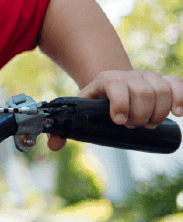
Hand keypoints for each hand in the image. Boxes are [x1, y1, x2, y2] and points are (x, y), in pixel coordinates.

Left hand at [48, 69, 182, 150]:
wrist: (111, 84)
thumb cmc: (95, 103)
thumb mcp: (79, 110)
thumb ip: (63, 129)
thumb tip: (53, 145)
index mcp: (104, 80)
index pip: (115, 85)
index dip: (119, 103)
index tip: (119, 122)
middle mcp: (128, 76)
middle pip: (142, 91)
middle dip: (140, 114)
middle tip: (133, 126)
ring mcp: (147, 77)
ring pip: (161, 89)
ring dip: (158, 112)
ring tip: (148, 124)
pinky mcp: (163, 82)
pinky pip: (177, 84)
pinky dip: (181, 98)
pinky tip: (178, 113)